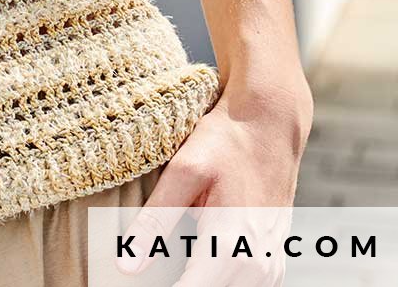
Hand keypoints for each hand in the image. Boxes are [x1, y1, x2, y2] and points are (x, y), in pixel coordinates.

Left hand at [115, 73, 312, 284]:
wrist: (270, 126)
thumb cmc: (225, 143)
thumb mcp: (183, 172)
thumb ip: (155, 222)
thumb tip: (126, 267)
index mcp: (231, 249)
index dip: (157, 286)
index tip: (133, 278)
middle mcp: (257, 269)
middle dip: (169, 279)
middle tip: (141, 262)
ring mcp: (269, 270)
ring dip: (192, 277)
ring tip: (165, 248)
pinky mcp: (271, 265)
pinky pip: (239, 283)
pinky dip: (211, 274)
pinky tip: (191, 252)